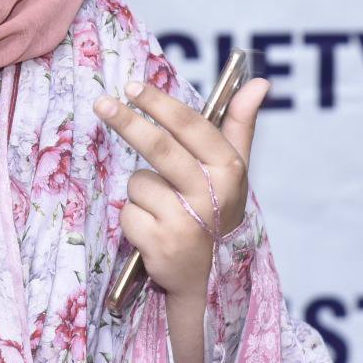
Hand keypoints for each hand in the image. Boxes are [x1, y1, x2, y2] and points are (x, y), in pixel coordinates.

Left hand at [92, 75, 269, 302]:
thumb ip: (240, 125)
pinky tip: (153, 232)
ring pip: (139, 182)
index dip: (161, 104)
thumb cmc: (215, 214)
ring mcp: (186, 221)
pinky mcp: (161, 243)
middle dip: (127, 121)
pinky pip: (128, 213)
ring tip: (161, 210)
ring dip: (140, 192)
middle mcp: (211, 195)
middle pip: (160, 147)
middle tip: (102, 103)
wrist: (207, 280)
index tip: (133, 87)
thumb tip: (260, 82)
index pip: (192, 126)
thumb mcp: (232, 172)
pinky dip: (133, 219)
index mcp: (229, 170)